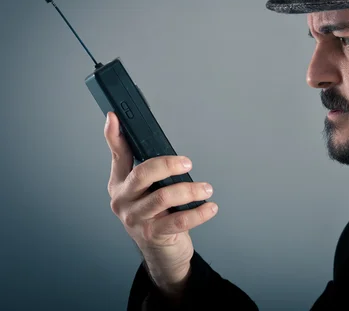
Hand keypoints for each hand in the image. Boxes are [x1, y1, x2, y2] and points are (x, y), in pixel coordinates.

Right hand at [104, 111, 217, 295]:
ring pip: (163, 196)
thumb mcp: (148, 191)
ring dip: (190, 189)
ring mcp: (136, 219)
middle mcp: (123, 200)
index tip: (115, 117)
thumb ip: (151, 170)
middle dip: (168, 164)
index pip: (117, 155)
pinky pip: (180, 220)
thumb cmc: (157, 216)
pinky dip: (199, 212)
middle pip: (143, 174)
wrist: (161, 254)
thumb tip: (162, 144)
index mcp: (120, 185)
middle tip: (187, 163)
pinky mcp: (153, 235)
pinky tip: (210, 207)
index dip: (114, 136)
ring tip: (206, 189)